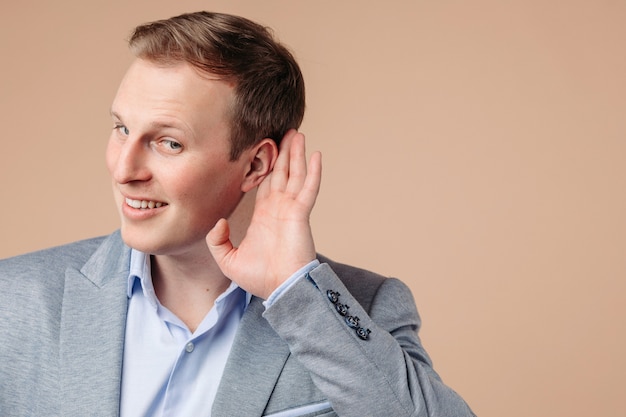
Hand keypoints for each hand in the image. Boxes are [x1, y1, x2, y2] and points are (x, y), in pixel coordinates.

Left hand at [207, 130, 321, 298]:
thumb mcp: (228, 260)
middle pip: (281, 172)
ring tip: (297, 133)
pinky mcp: (300, 213)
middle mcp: (279, 208)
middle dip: (283, 152)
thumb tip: (218, 221)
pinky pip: (308, 188)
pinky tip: (315, 154)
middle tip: (284, 131)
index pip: (265, 184)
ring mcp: (291, 209)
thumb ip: (218, 240)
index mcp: (264, 216)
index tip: (263, 149)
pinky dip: (313, 171)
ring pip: (294, 174)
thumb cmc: (259, 278)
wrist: (280, 289)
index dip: (265, 166)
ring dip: (296, 153)